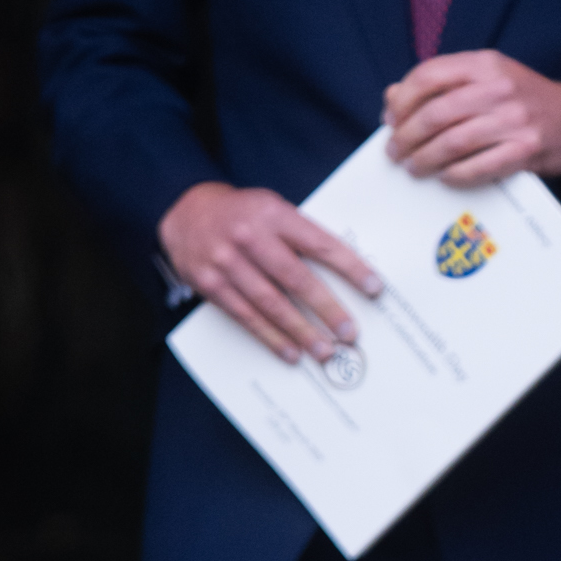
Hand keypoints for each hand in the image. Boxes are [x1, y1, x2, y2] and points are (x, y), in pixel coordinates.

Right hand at [158, 181, 381, 364]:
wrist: (186, 210)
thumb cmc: (242, 214)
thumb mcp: (273, 209)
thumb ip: (301, 235)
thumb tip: (346, 271)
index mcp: (274, 214)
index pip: (319, 243)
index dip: (350, 267)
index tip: (374, 288)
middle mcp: (249, 236)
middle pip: (296, 277)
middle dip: (326, 308)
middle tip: (349, 332)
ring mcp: (226, 261)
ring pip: (270, 303)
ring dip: (301, 331)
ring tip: (325, 350)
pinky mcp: (209, 283)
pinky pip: (245, 316)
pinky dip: (270, 337)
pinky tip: (290, 352)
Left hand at [383, 51, 560, 186]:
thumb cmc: (526, 101)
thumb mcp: (488, 79)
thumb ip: (443, 84)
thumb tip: (392, 100)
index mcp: (485, 64)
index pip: (429, 75)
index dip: (402, 100)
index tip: (391, 119)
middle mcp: (499, 88)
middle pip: (435, 113)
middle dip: (407, 136)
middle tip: (395, 151)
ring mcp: (514, 120)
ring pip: (452, 143)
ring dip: (424, 159)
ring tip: (413, 167)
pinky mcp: (525, 150)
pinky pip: (477, 167)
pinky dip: (454, 175)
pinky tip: (444, 177)